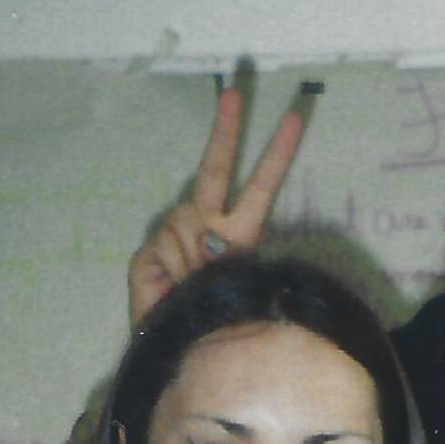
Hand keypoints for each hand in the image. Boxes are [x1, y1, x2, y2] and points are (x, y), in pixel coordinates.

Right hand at [128, 80, 309, 322]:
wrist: (179, 355)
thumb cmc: (215, 325)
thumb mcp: (236, 290)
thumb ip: (228, 258)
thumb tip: (206, 241)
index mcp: (236, 234)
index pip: (259, 189)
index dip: (276, 155)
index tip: (295, 118)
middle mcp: (205, 225)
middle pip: (213, 170)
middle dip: (225, 131)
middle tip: (236, 89)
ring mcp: (174, 233)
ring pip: (185, 222)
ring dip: (190, 257)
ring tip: (192, 286)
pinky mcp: (149, 251)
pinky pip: (164, 245)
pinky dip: (170, 268)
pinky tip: (170, 286)